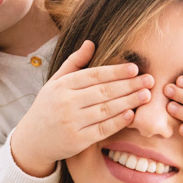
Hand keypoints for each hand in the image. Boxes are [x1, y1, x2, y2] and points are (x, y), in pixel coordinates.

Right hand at [10, 41, 153, 176]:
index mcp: (62, 85)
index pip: (94, 75)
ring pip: (105, 109)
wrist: (32, 141)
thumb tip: (91, 42)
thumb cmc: (47, 108)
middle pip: (103, 91)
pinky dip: (117, 122)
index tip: (135, 68)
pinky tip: (131, 114)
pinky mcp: (77, 140)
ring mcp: (71, 122)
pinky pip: (102, 129)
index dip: (116, 71)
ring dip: (128, 102)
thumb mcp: (55, 83)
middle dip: (129, 85)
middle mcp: (66, 102)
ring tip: (146, 95)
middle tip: (149, 80)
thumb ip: (74, 63)